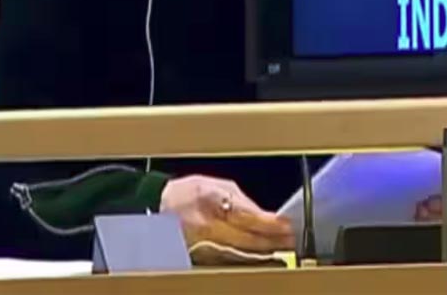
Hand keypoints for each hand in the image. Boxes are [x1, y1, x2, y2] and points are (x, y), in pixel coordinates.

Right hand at [160, 175, 294, 262]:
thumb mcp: (216, 186)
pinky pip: (228, 261)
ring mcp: (203, 246)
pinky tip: (258, 258)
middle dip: (271, 241)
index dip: (270, 224)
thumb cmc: (187, 192)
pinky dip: (245, 259)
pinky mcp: (200, 258)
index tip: (287, 226)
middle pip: (247, 240)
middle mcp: (207, 228)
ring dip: (261, 253)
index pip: (248, 218)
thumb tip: (265, 216)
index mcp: (211, 204)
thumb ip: (242, 201)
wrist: (157, 206)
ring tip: (279, 250)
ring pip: (239, 254)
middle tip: (290, 241)